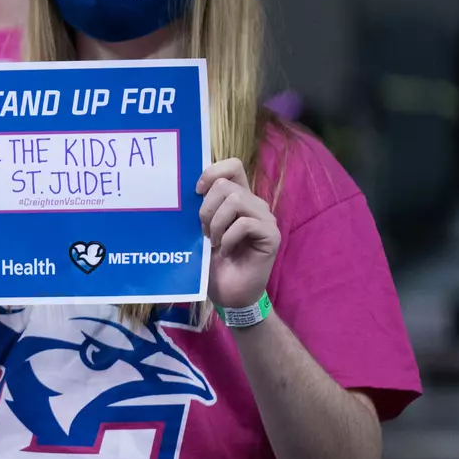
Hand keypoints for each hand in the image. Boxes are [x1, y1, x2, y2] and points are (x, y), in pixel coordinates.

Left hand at [197, 158, 279, 309]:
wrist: (228, 293)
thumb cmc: (213, 262)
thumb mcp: (201, 230)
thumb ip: (202, 207)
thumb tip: (188, 188)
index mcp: (238, 198)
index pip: (232, 165)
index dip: (212, 172)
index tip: (196, 193)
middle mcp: (254, 203)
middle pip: (225, 185)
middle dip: (206, 209)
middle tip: (205, 233)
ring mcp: (265, 219)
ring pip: (235, 201)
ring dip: (217, 225)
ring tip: (215, 243)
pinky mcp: (271, 235)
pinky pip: (244, 224)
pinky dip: (228, 238)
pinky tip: (226, 251)